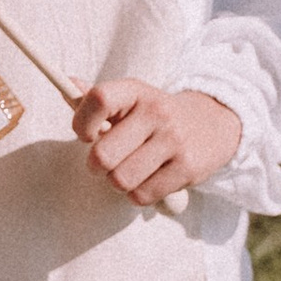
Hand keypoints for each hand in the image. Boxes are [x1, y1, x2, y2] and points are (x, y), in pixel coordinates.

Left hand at [70, 82, 240, 206]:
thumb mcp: (131, 100)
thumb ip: (97, 99)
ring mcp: (174, 140)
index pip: (98, 99)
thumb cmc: (157, 116)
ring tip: (131, 170)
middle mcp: (156, 112)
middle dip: (98, 166)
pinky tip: (150, 179)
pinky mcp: (187, 168)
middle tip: (109, 161)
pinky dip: (139, 194)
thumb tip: (66, 84)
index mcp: (136, 91)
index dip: (82, 123)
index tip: (87, 135)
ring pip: (120, 180)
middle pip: (102, 156)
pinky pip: (142, 196)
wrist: (215, 123)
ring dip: (119, 182)